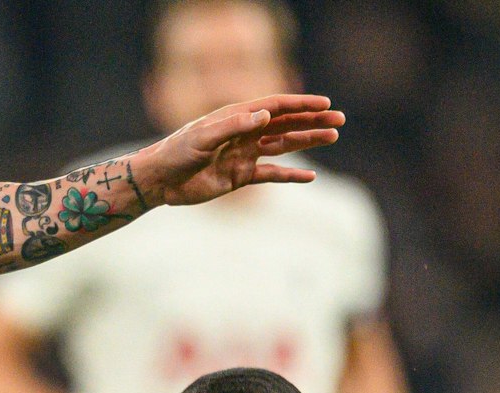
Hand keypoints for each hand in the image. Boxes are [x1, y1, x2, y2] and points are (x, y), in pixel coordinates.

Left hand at [132, 95, 343, 207]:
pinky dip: (290, 175)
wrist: (161, 181)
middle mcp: (244, 132)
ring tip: (332, 136)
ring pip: (283, 145)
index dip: (300, 104)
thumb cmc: (177, 152)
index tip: (324, 103)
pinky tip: (310, 176)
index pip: (275, 106)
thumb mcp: (204, 138)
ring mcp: (244, 154)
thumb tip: (265, 115)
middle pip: (285, 123)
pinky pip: (271, 175)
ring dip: (307, 141)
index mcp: (237, 116)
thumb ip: (235, 126)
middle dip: (312, 121)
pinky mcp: (240, 177)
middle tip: (338, 121)